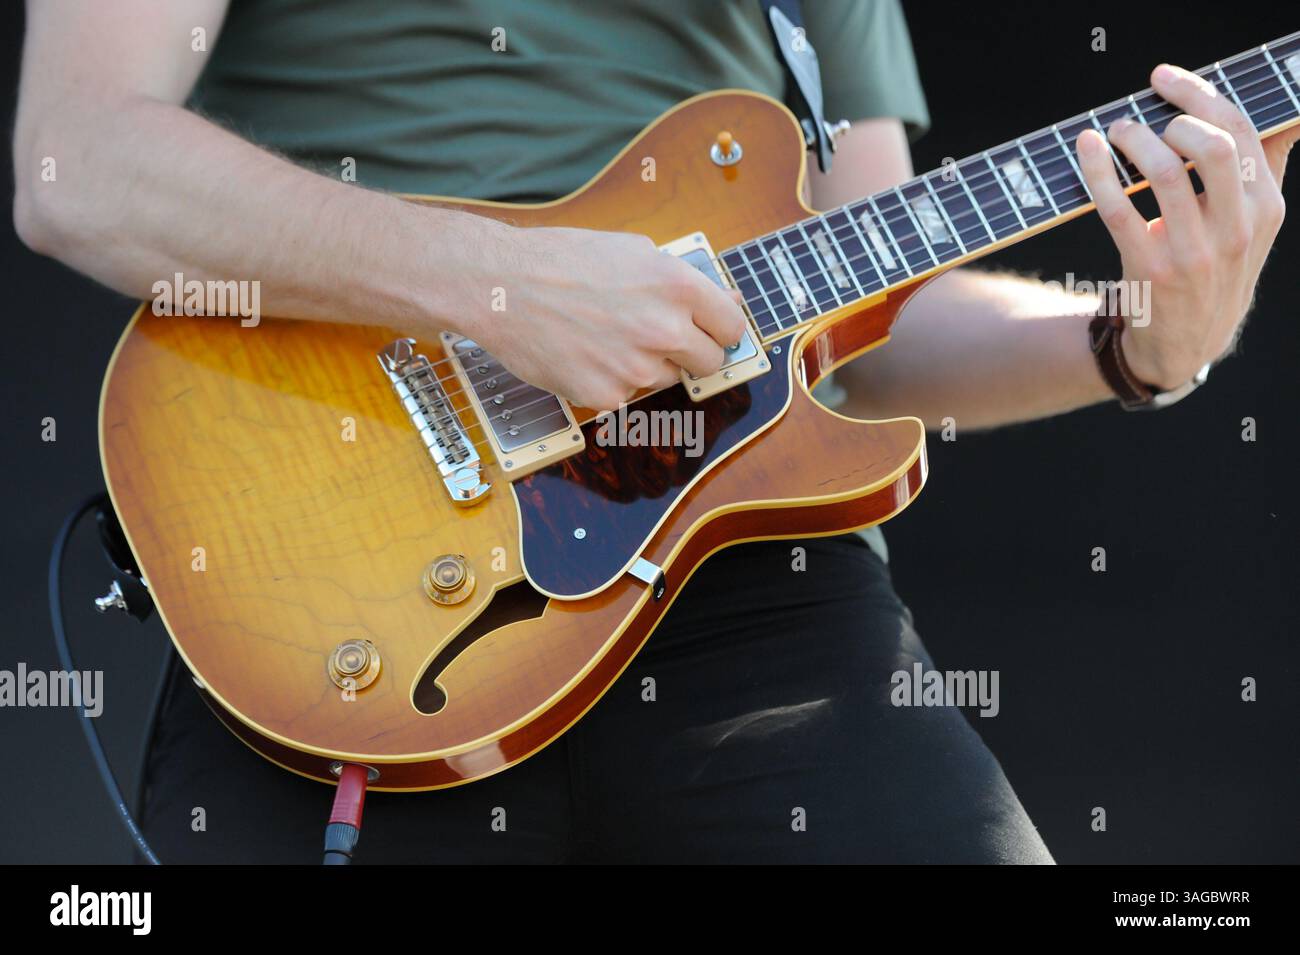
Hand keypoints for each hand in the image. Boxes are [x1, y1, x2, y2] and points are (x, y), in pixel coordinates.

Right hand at [459, 224, 746, 410]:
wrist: (500, 286)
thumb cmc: (561, 259)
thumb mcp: (634, 249)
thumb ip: (682, 279)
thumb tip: (723, 299)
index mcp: (678, 287)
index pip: (733, 327)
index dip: (721, 329)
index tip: (711, 332)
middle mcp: (665, 330)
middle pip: (710, 363)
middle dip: (692, 353)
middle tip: (658, 338)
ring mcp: (636, 368)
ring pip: (665, 379)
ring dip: (647, 365)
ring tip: (606, 335)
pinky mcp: (606, 396)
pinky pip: (626, 395)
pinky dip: (611, 381)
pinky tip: (584, 353)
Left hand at [1075, 63, 1296, 389]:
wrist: (1187, 342)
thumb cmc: (1216, 268)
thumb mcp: (1255, 225)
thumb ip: (1266, 170)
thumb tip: (1285, 114)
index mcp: (1266, 208)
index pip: (1242, 133)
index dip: (1200, 95)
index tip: (1163, 78)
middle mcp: (1237, 229)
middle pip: (1215, 148)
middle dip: (1174, 116)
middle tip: (1141, 116)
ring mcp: (1193, 253)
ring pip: (1166, 173)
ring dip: (1133, 140)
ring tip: (1113, 131)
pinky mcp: (1150, 270)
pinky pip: (1119, 210)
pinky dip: (1098, 172)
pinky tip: (1087, 150)